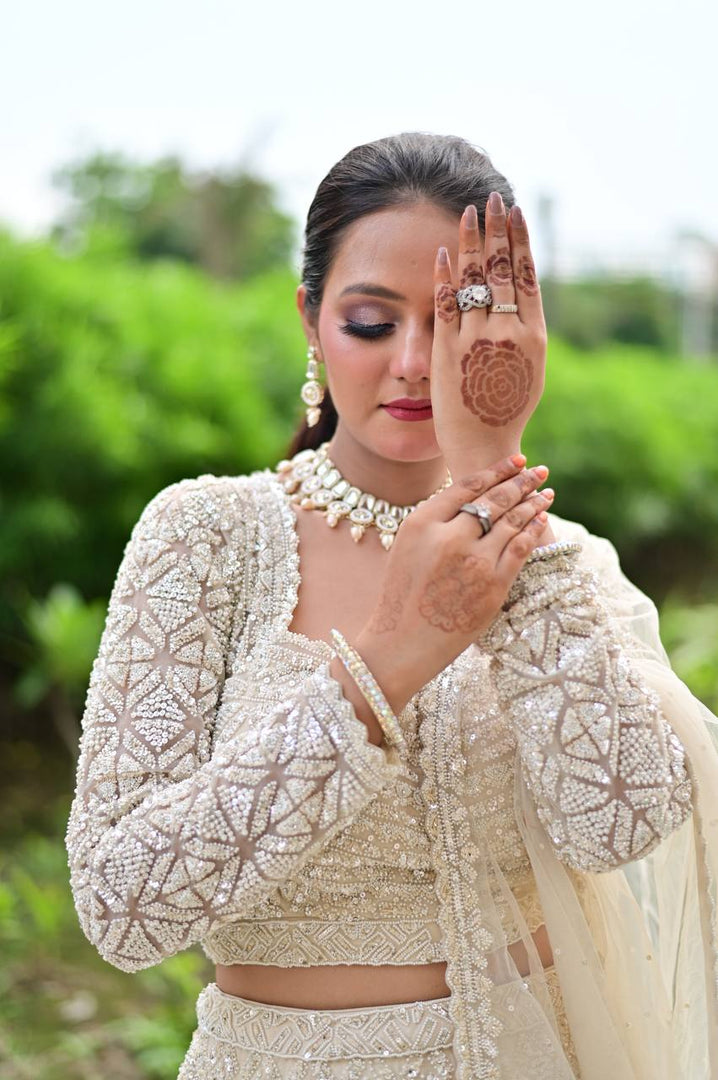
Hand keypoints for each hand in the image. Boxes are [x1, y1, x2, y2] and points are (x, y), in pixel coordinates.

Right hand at [352, 454, 553, 715]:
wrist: (401, 643)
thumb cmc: (403, 595)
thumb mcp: (407, 547)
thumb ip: (435, 522)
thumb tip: (472, 499)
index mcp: (422, 523)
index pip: (467, 487)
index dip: (495, 471)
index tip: (514, 462)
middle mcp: (448, 538)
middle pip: (494, 500)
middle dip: (520, 481)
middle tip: (539, 471)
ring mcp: (473, 562)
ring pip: (512, 521)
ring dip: (532, 502)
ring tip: (545, 491)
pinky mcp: (493, 586)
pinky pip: (520, 548)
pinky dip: (534, 530)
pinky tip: (542, 519)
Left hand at [430, 194, 546, 475]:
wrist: (485, 446)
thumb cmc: (508, 408)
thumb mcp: (531, 367)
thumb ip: (525, 329)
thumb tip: (520, 292)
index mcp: (533, 335)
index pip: (526, 274)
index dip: (519, 239)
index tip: (514, 210)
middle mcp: (506, 333)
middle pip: (501, 269)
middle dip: (496, 228)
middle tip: (490, 197)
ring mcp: (476, 341)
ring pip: (474, 281)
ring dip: (470, 242)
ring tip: (467, 212)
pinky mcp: (447, 352)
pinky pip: (445, 306)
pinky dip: (444, 277)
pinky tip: (441, 253)